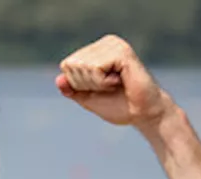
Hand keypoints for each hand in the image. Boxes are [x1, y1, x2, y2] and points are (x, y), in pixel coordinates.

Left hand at [56, 35, 170, 128]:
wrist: (142, 114)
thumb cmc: (118, 105)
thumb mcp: (88, 98)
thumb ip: (72, 89)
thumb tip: (58, 80)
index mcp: (97, 50)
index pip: (67, 65)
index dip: (78, 84)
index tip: (100, 88)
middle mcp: (106, 42)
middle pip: (73, 65)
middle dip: (87, 84)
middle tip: (109, 87)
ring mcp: (115, 44)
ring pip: (83, 66)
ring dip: (96, 84)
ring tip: (116, 84)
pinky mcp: (122, 52)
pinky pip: (95, 68)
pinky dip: (103, 82)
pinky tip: (120, 81)